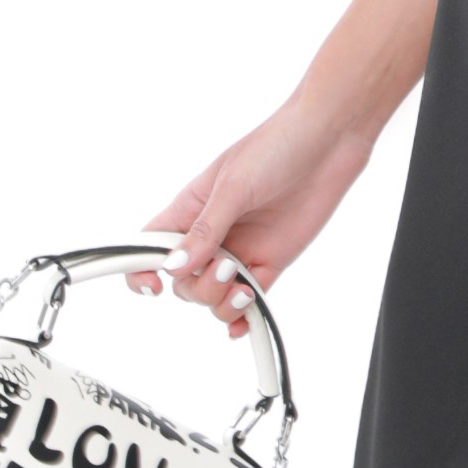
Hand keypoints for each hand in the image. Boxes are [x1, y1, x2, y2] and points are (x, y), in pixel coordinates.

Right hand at [126, 91, 373, 336]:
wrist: (328, 143)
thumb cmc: (275, 148)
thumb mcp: (233, 187)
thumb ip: (206, 230)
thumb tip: (175, 266)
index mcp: (189, 209)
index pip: (150, 245)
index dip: (139, 268)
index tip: (153, 285)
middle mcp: (210, 234)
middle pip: (184, 280)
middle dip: (199, 286)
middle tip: (227, 266)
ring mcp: (239, 250)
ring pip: (213, 295)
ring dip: (222, 302)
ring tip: (245, 286)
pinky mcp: (269, 262)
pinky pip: (249, 300)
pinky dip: (242, 317)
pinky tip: (243, 324)